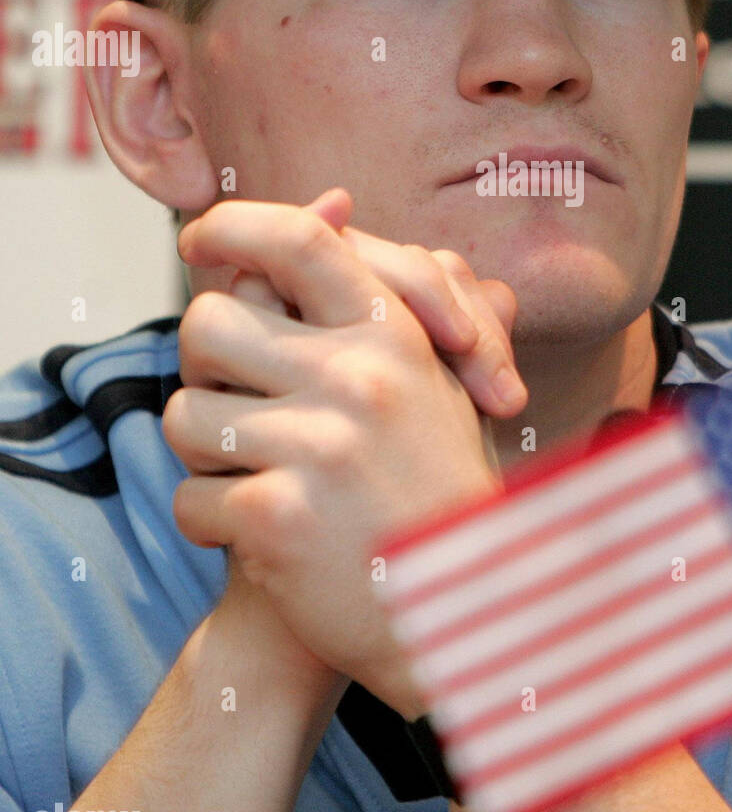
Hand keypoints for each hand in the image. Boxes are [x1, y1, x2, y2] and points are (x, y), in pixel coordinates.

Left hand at [164, 192, 512, 714]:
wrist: (467, 615)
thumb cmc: (438, 487)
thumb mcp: (429, 375)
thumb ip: (374, 293)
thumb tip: (332, 197)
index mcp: (394, 334)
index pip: (301, 239)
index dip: (235, 224)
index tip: (199, 237)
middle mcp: (359, 377)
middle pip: (208, 322)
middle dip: (206, 370)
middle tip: (240, 408)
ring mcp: (319, 445)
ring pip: (184, 416)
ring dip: (208, 457)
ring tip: (261, 482)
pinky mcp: (280, 517)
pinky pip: (189, 499)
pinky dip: (212, 527)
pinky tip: (264, 541)